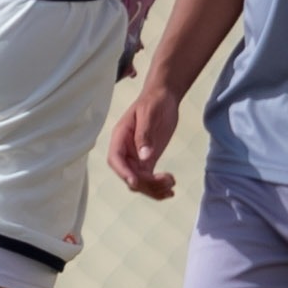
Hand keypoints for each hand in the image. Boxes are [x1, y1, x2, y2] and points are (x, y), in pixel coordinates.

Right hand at [107, 83, 182, 198]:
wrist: (164, 97)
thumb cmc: (154, 101)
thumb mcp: (148, 114)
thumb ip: (144, 135)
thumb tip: (144, 157)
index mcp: (120, 137)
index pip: (115, 159)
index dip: (123, 172)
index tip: (135, 182)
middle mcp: (125, 150)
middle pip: (128, 175)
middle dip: (145, 183)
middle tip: (165, 181)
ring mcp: (136, 157)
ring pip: (140, 181)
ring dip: (154, 188)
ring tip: (171, 184)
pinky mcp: (148, 160)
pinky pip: (149, 179)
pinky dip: (158, 187)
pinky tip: (170, 189)